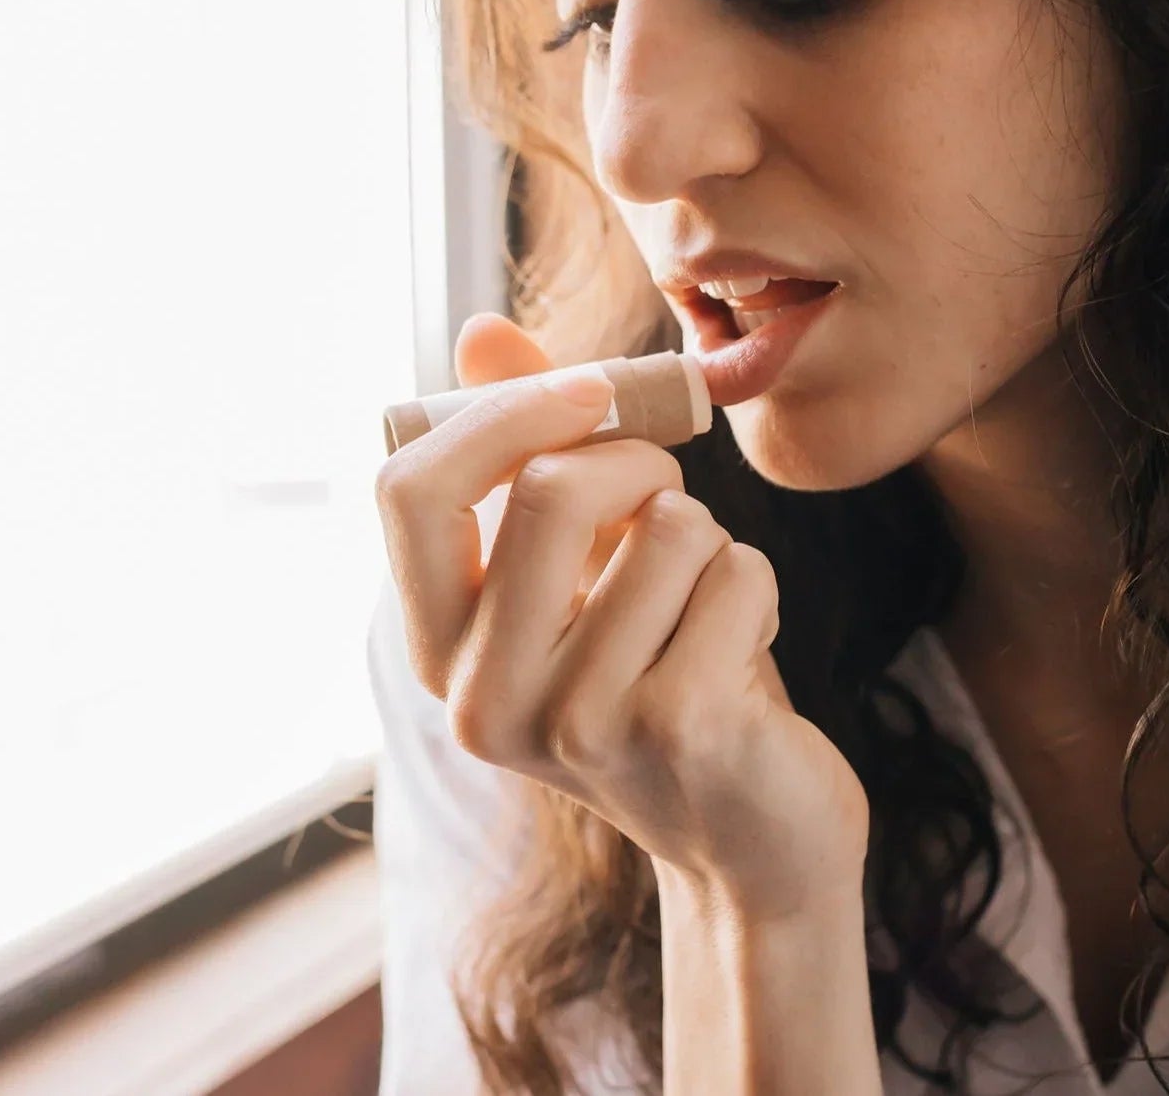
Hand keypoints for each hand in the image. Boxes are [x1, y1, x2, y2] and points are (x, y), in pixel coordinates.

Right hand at [373, 312, 871, 923]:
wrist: (751, 837)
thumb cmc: (656, 670)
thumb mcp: (579, 565)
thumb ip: (526, 452)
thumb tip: (482, 330)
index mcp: (440, 647)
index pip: (408, 490)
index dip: (503, 412)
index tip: (588, 392)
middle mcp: (484, 698)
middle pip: (549, 489)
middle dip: (638, 461)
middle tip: (666, 502)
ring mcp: (580, 724)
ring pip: (666, 525)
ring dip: (709, 540)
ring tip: (702, 606)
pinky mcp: (680, 730)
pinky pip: (738, 572)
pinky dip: (759, 586)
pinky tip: (744, 654)